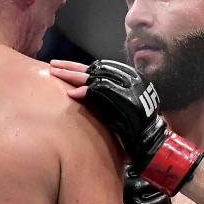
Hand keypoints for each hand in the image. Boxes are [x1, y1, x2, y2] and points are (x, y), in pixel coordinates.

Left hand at [53, 59, 203, 195]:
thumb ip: (104, 96)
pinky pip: (102, 91)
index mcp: (127, 78)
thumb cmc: (132, 126)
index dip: (79, 67)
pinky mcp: (125, 98)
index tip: (63, 67)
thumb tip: (82, 89)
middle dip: (72, 66)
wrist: (150, 139)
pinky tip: (71, 94)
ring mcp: (128, 87)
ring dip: (73, 74)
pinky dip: (86, 92)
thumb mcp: (116, 106)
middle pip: (94, 68)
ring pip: (95, 76)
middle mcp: (128, 79)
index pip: (98, 68)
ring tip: (55, 72)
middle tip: (53, 65)